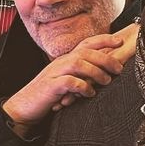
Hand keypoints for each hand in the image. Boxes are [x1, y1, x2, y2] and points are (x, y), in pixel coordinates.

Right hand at [3, 24, 137, 128]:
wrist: (25, 106)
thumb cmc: (49, 94)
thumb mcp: (68, 81)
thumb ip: (83, 76)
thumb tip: (105, 75)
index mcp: (66, 59)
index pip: (86, 43)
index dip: (103, 39)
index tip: (120, 41)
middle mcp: (61, 62)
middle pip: (86, 52)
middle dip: (105, 58)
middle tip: (118, 69)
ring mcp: (55, 73)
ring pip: (78, 63)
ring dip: (96, 71)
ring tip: (106, 81)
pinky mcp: (51, 86)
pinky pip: (69, 82)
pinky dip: (82, 86)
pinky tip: (89, 93)